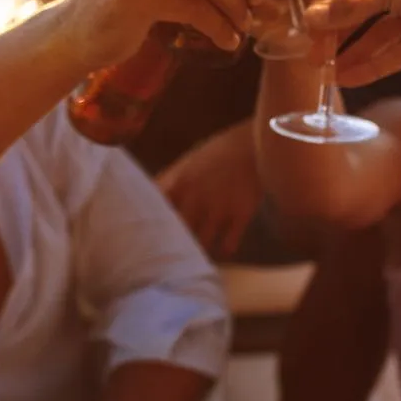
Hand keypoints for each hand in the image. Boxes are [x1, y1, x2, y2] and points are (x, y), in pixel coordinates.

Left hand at [157, 121, 262, 258]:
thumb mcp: (188, 161)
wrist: (253, 143)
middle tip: (171, 256)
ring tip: (197, 257)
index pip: (156, 212)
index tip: (147, 237)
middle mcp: (196, 198)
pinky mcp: (241, 215)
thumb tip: (148, 195)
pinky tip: (222, 248)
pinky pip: (228, 245)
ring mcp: (219, 208)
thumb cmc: (217, 152)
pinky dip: (224, 250)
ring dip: (199, 251)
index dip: (150, 226)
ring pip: (202, 243)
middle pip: (177, 233)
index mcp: (179, 183)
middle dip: (174, 245)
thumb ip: (168, 180)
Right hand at [303, 0, 400, 86]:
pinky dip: (377, 64)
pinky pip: (398, 51)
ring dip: (356, 53)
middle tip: (314, 55)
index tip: (310, 26)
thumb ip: (348, 8)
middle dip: (340, 34)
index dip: (332, 5)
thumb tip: (310, 19)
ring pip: (380, 34)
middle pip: (366, 10)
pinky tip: (352, 77)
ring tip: (328, 73)